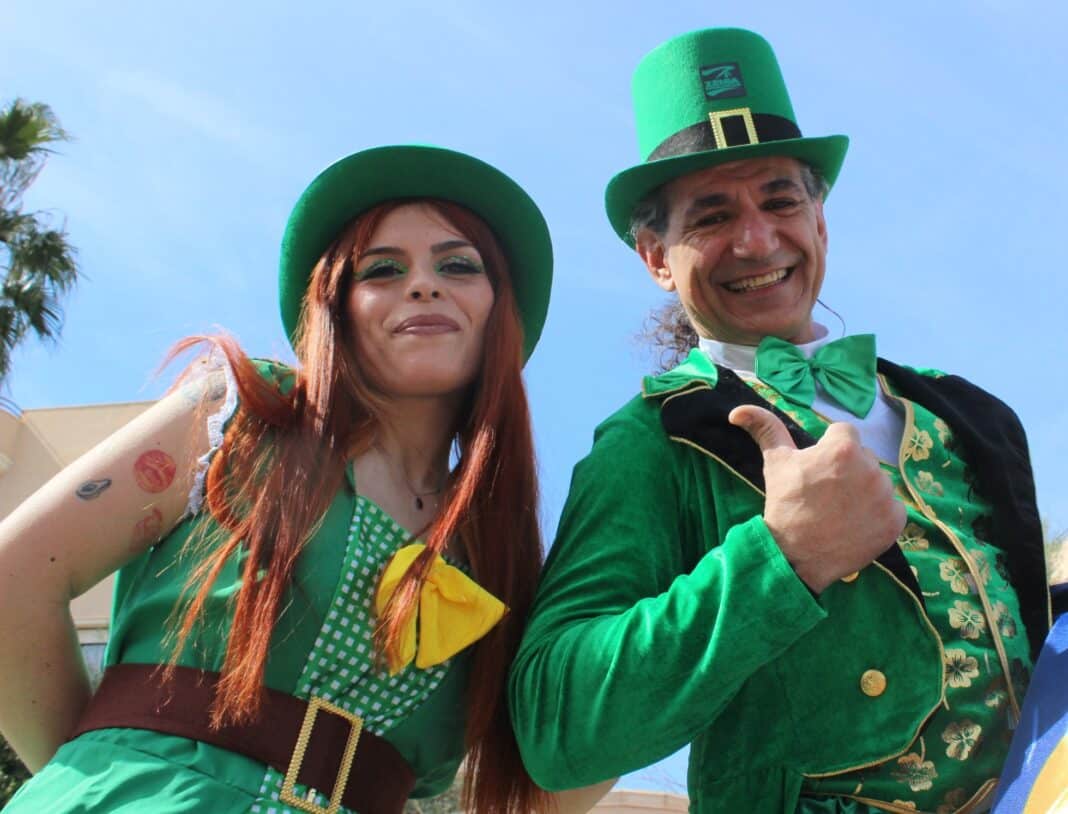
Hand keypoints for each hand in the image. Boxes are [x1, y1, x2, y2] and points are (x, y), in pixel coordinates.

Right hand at [729, 405, 905, 593]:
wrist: (796, 556)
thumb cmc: (785, 504)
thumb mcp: (775, 463)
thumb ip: (765, 428)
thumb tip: (737, 411)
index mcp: (843, 448)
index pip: (844, 433)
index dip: (828, 449)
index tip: (817, 470)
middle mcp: (871, 467)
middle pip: (863, 456)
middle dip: (848, 468)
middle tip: (827, 492)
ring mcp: (886, 495)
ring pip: (878, 481)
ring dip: (864, 490)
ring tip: (841, 509)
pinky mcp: (896, 520)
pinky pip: (892, 506)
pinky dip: (878, 513)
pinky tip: (857, 522)